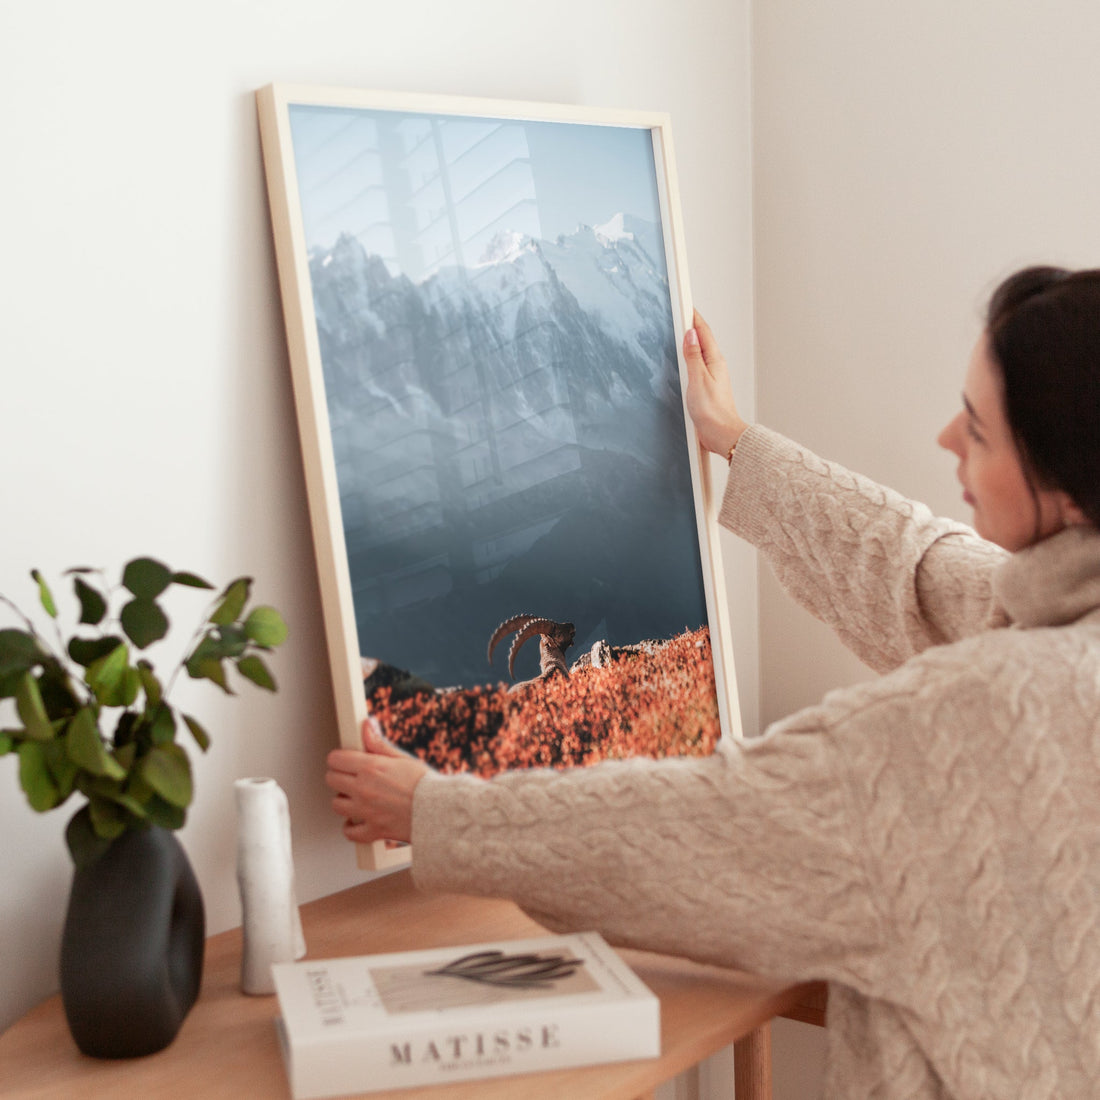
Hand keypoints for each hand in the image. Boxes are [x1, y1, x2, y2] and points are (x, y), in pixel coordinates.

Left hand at [325, 719, 429, 844]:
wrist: (441, 811)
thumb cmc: (426, 784)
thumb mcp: (402, 758)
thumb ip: (378, 744)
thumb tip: (367, 725)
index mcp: (371, 768)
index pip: (336, 759)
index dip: (339, 758)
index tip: (345, 760)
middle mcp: (364, 789)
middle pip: (331, 780)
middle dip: (339, 777)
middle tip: (351, 777)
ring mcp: (366, 811)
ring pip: (336, 805)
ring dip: (344, 801)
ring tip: (356, 797)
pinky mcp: (373, 830)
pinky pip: (350, 832)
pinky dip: (351, 827)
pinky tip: (357, 820)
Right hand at [683, 310, 748, 457]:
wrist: (722, 434)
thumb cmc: (712, 411)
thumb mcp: (698, 380)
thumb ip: (693, 356)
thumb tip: (690, 335)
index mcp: (714, 361)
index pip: (703, 332)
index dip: (694, 317)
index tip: (685, 304)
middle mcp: (715, 366)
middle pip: (702, 340)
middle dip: (691, 325)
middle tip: (681, 312)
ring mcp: (711, 377)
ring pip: (700, 352)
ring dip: (691, 341)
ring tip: (681, 330)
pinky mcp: (707, 387)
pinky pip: (697, 365)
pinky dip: (690, 357)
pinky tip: (684, 360)